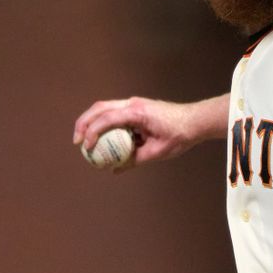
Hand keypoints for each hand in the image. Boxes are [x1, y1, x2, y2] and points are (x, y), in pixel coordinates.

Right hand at [73, 97, 198, 172]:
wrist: (196, 121)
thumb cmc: (180, 135)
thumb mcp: (157, 152)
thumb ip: (134, 160)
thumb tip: (114, 169)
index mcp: (138, 112)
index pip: (108, 119)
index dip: (92, 132)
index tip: (86, 147)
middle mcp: (133, 104)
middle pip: (99, 108)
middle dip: (84, 123)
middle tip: (76, 142)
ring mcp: (135, 103)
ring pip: (105, 108)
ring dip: (92, 121)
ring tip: (83, 140)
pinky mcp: (137, 108)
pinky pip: (115, 113)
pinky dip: (104, 123)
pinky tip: (102, 140)